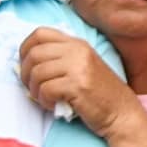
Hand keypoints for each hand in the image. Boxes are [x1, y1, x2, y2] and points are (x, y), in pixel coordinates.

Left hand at [18, 27, 138, 137]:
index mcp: (78, 44)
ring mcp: (79, 67)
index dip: (25, 48)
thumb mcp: (82, 66)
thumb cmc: (99, 94)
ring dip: (34, 90)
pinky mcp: (78, 86)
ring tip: (45, 98)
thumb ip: (60, 59)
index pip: (40, 33)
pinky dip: (44, 100)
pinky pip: (46, 89)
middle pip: (34, 53)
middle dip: (25, 73)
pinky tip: (54, 104)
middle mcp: (78, 51)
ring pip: (37, 72)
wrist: (122, 113)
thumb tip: (24, 63)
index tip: (26, 65)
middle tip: (32, 88)